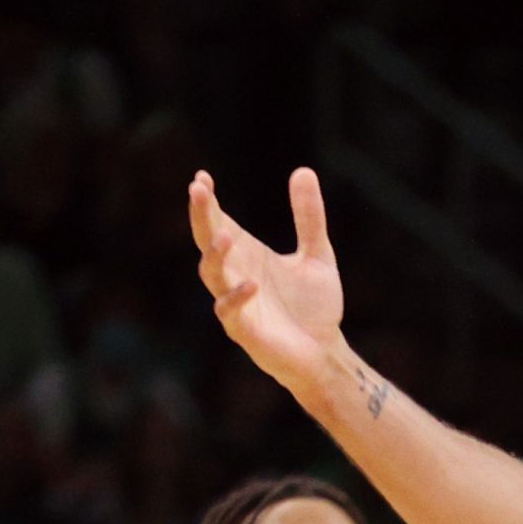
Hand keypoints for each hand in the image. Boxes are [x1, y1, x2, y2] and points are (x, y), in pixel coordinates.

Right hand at [188, 168, 346, 391]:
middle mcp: (235, 275)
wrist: (325, 352)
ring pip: (211, 275)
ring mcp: (236, 303)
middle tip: (197, 190)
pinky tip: (252, 283)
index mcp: (247, 255)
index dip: (207, 201)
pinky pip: (230, 312)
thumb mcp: (318, 254)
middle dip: (200, 216)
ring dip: (215, 254)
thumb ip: (310, 217)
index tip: (203, 177)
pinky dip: (237, 297)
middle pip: (207, 241)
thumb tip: (303, 170)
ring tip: (225, 233)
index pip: (218, 221)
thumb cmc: (314, 307)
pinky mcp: (244, 330)